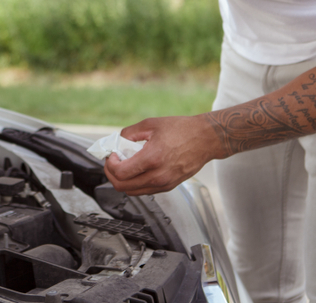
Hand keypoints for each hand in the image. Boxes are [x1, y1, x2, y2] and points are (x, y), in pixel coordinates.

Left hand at [103, 115, 222, 194]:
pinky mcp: (169, 186)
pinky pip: (144, 190)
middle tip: (112, 162)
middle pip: (123, 186)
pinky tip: (137, 169)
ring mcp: (164, 184)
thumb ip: (129, 133)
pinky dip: (135, 182)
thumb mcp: (151, 124)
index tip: (112, 155)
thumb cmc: (182, 130)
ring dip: (123, 180)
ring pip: (132, 191)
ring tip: (124, 165)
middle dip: (112, 174)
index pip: (120, 172)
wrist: (205, 139)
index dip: (110, 165)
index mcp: (152, 158)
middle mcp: (158, 175)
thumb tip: (116, 141)